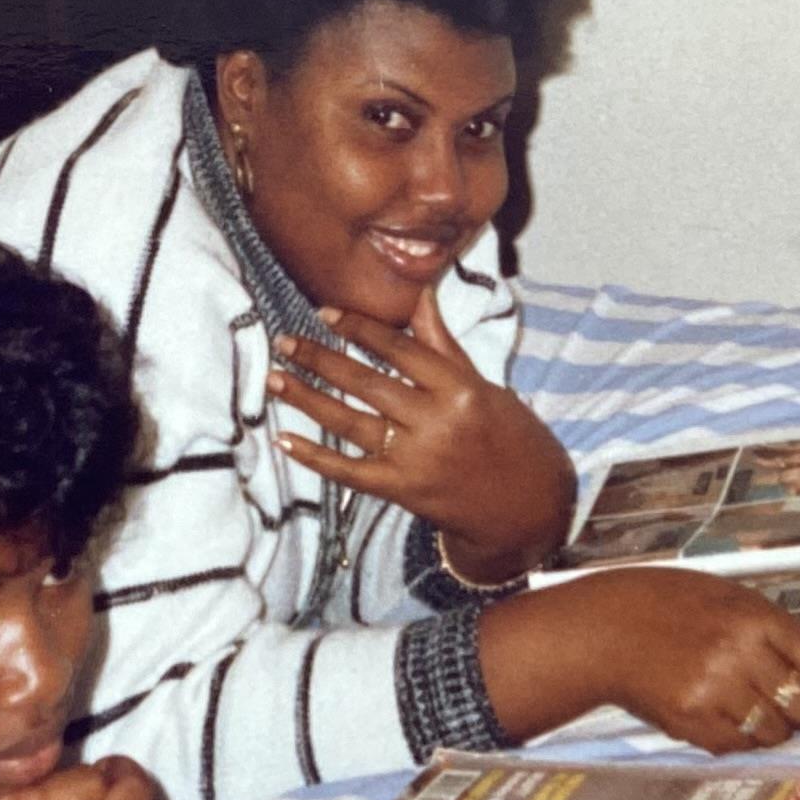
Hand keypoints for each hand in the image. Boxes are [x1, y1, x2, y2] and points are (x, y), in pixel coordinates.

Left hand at [269, 295, 578, 576]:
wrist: (526, 508)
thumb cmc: (509, 436)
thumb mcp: (482, 385)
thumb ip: (441, 344)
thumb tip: (420, 292)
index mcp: (460, 389)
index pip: (399, 349)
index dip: (359, 328)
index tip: (325, 312)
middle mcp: (436, 423)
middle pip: (366, 383)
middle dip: (320, 359)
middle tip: (283, 340)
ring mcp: (416, 460)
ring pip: (349, 423)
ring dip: (306, 399)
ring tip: (273, 378)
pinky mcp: (401, 492)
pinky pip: (348, 472)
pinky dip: (314, 456)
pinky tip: (283, 438)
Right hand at [473, 569, 799, 754]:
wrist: (606, 628)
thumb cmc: (673, 606)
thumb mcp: (736, 600)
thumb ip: (792, 633)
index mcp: (756, 618)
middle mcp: (739, 655)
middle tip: (792, 702)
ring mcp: (714, 691)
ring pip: (775, 733)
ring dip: (774, 727)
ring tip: (752, 706)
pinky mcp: (691, 721)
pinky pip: (739, 746)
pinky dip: (742, 738)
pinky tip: (725, 714)